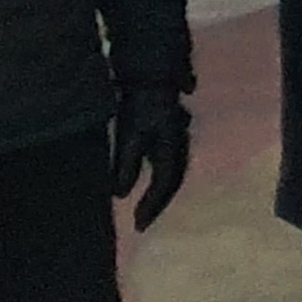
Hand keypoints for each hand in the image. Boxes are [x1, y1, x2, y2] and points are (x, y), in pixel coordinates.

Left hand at [109, 86, 192, 231]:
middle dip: (157, 205)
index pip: (163, 185)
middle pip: (172, 184)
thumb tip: (120, 195)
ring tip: (146, 210)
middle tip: (142, 223)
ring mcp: (180, 142)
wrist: (152, 75)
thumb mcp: (129, 134)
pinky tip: (151, 186)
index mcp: (171, 149)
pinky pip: (171, 166)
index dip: (151, 207)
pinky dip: (161, 181)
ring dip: (161, 195)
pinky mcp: (173, 137)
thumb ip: (126, 165)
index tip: (138, 225)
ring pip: (173, 176)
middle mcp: (180, 148)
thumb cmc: (138, 105)